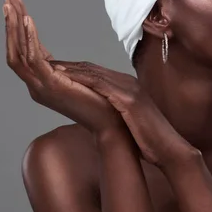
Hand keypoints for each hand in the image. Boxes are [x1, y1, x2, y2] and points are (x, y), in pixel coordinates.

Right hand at [3, 0, 126, 136]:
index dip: (18, 29)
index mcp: (42, 83)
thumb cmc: (100, 102)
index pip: (24, 52)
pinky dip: (30, 38)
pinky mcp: (52, 85)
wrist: (111, 122)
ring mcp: (41, 87)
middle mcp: (36, 86)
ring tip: (11, 4)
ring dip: (14, 27)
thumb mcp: (78, 79)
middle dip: (9, 23)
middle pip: (14, 51)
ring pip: (18, 53)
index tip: (16, 6)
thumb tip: (55, 61)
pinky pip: (34, 58)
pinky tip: (27, 20)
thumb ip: (63, 70)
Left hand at [48, 60, 197, 167]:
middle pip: (91, 68)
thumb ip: (116, 113)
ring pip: (94, 73)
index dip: (73, 70)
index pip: (95, 73)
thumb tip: (101, 118)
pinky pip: (101, 85)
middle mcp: (128, 82)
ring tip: (47, 66)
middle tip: (42, 61)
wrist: (169, 150)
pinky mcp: (130, 100)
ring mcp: (130, 89)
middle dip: (67, 65)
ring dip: (69, 68)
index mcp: (128, 87)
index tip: (52, 70)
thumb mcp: (130, 121)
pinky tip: (64, 78)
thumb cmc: (150, 141)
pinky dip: (81, 79)